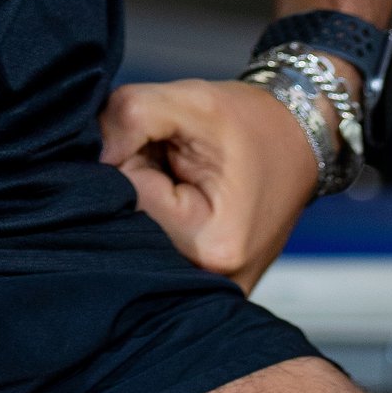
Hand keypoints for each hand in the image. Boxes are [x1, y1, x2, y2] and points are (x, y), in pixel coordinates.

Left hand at [99, 76, 320, 292]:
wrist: (299, 141)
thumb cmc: (249, 122)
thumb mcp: (191, 100)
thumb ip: (130, 116)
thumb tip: (93, 153)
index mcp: (210, 244)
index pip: (126, 196)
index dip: (134, 156)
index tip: (167, 144)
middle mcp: (209, 282)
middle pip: (128, 225)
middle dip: (139, 183)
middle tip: (177, 160)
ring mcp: (208, 292)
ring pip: (136, 238)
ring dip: (148, 202)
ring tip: (184, 179)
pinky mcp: (202, 287)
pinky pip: (154, 250)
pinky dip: (159, 220)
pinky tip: (187, 198)